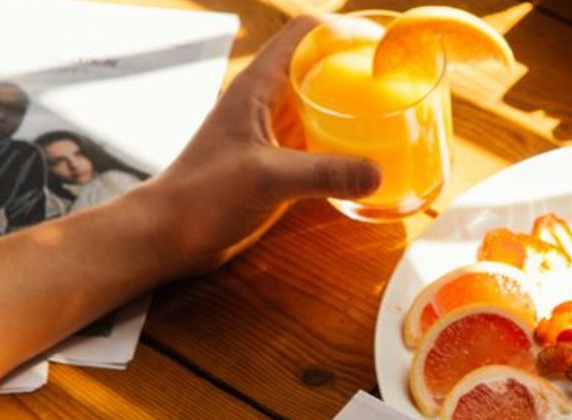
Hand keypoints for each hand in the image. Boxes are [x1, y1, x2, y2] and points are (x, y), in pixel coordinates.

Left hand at [140, 16, 379, 275]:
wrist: (171, 235)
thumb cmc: (203, 196)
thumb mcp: (267, 178)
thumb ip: (323, 173)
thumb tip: (377, 174)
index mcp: (259, 86)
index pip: (305, 35)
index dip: (343, 31)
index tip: (382, 47)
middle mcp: (268, 103)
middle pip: (321, 68)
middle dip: (358, 72)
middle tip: (401, 85)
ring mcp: (274, 134)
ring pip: (322, 107)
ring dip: (354, 110)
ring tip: (395, 118)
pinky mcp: (279, 164)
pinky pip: (320, 144)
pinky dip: (345, 146)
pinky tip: (369, 160)